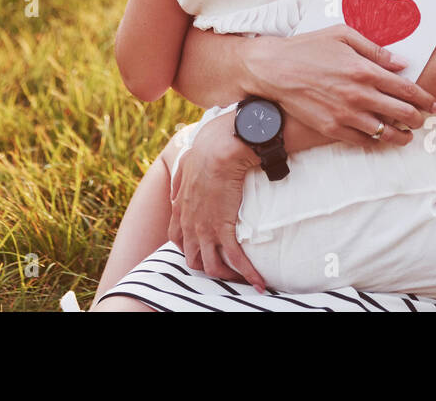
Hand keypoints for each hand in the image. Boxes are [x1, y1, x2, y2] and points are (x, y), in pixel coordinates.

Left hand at [167, 111, 267, 292]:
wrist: (217, 151)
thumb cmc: (204, 152)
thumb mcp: (184, 165)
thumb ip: (179, 180)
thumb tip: (176, 188)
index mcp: (180, 209)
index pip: (176, 239)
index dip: (187, 247)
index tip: (200, 247)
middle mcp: (189, 224)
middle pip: (191, 257)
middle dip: (205, 265)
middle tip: (223, 264)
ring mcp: (204, 229)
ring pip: (209, 266)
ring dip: (225, 275)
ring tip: (240, 279)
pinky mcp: (223, 229)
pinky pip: (235, 259)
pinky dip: (247, 274)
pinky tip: (259, 282)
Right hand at [243, 26, 435, 147]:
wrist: (274, 69)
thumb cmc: (307, 48)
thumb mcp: (342, 35)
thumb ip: (375, 49)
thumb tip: (400, 63)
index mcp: (365, 70)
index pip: (406, 89)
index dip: (424, 98)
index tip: (432, 103)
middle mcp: (359, 94)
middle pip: (402, 113)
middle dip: (418, 118)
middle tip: (423, 119)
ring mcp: (346, 114)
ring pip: (385, 132)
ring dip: (401, 136)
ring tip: (406, 136)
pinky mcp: (331, 128)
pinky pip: (362, 141)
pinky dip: (375, 141)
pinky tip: (379, 138)